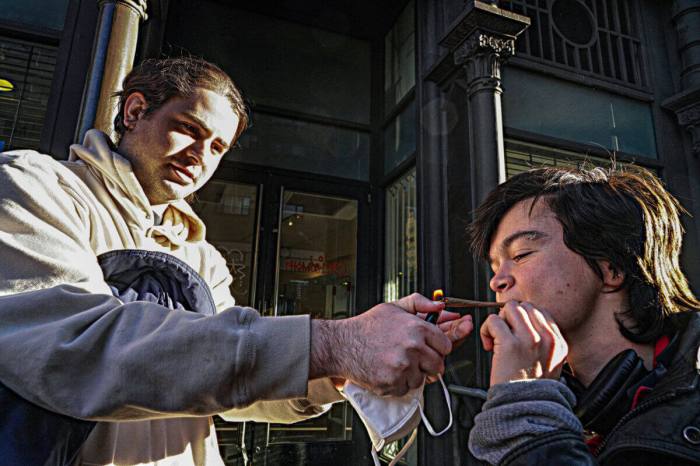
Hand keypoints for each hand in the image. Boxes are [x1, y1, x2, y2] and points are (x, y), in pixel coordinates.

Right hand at [310, 293, 455, 395]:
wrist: (342, 345)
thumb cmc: (367, 327)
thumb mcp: (393, 307)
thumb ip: (419, 303)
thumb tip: (439, 305)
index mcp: (416, 328)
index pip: (446, 345)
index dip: (438, 347)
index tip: (430, 349)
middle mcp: (412, 347)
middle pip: (439, 364)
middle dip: (429, 363)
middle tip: (414, 359)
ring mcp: (403, 367)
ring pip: (423, 378)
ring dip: (414, 374)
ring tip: (397, 363)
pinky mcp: (393, 383)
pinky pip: (408, 388)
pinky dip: (400, 383)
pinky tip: (389, 371)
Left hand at [479, 300, 567, 385]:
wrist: (525, 409)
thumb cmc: (531, 390)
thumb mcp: (550, 364)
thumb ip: (544, 343)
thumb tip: (527, 324)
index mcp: (558, 343)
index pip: (540, 312)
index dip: (523, 320)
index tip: (516, 335)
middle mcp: (547, 338)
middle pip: (524, 306)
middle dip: (510, 318)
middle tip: (504, 337)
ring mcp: (529, 339)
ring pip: (509, 308)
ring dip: (498, 321)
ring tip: (496, 340)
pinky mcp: (510, 344)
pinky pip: (493, 320)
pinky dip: (486, 329)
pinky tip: (489, 346)